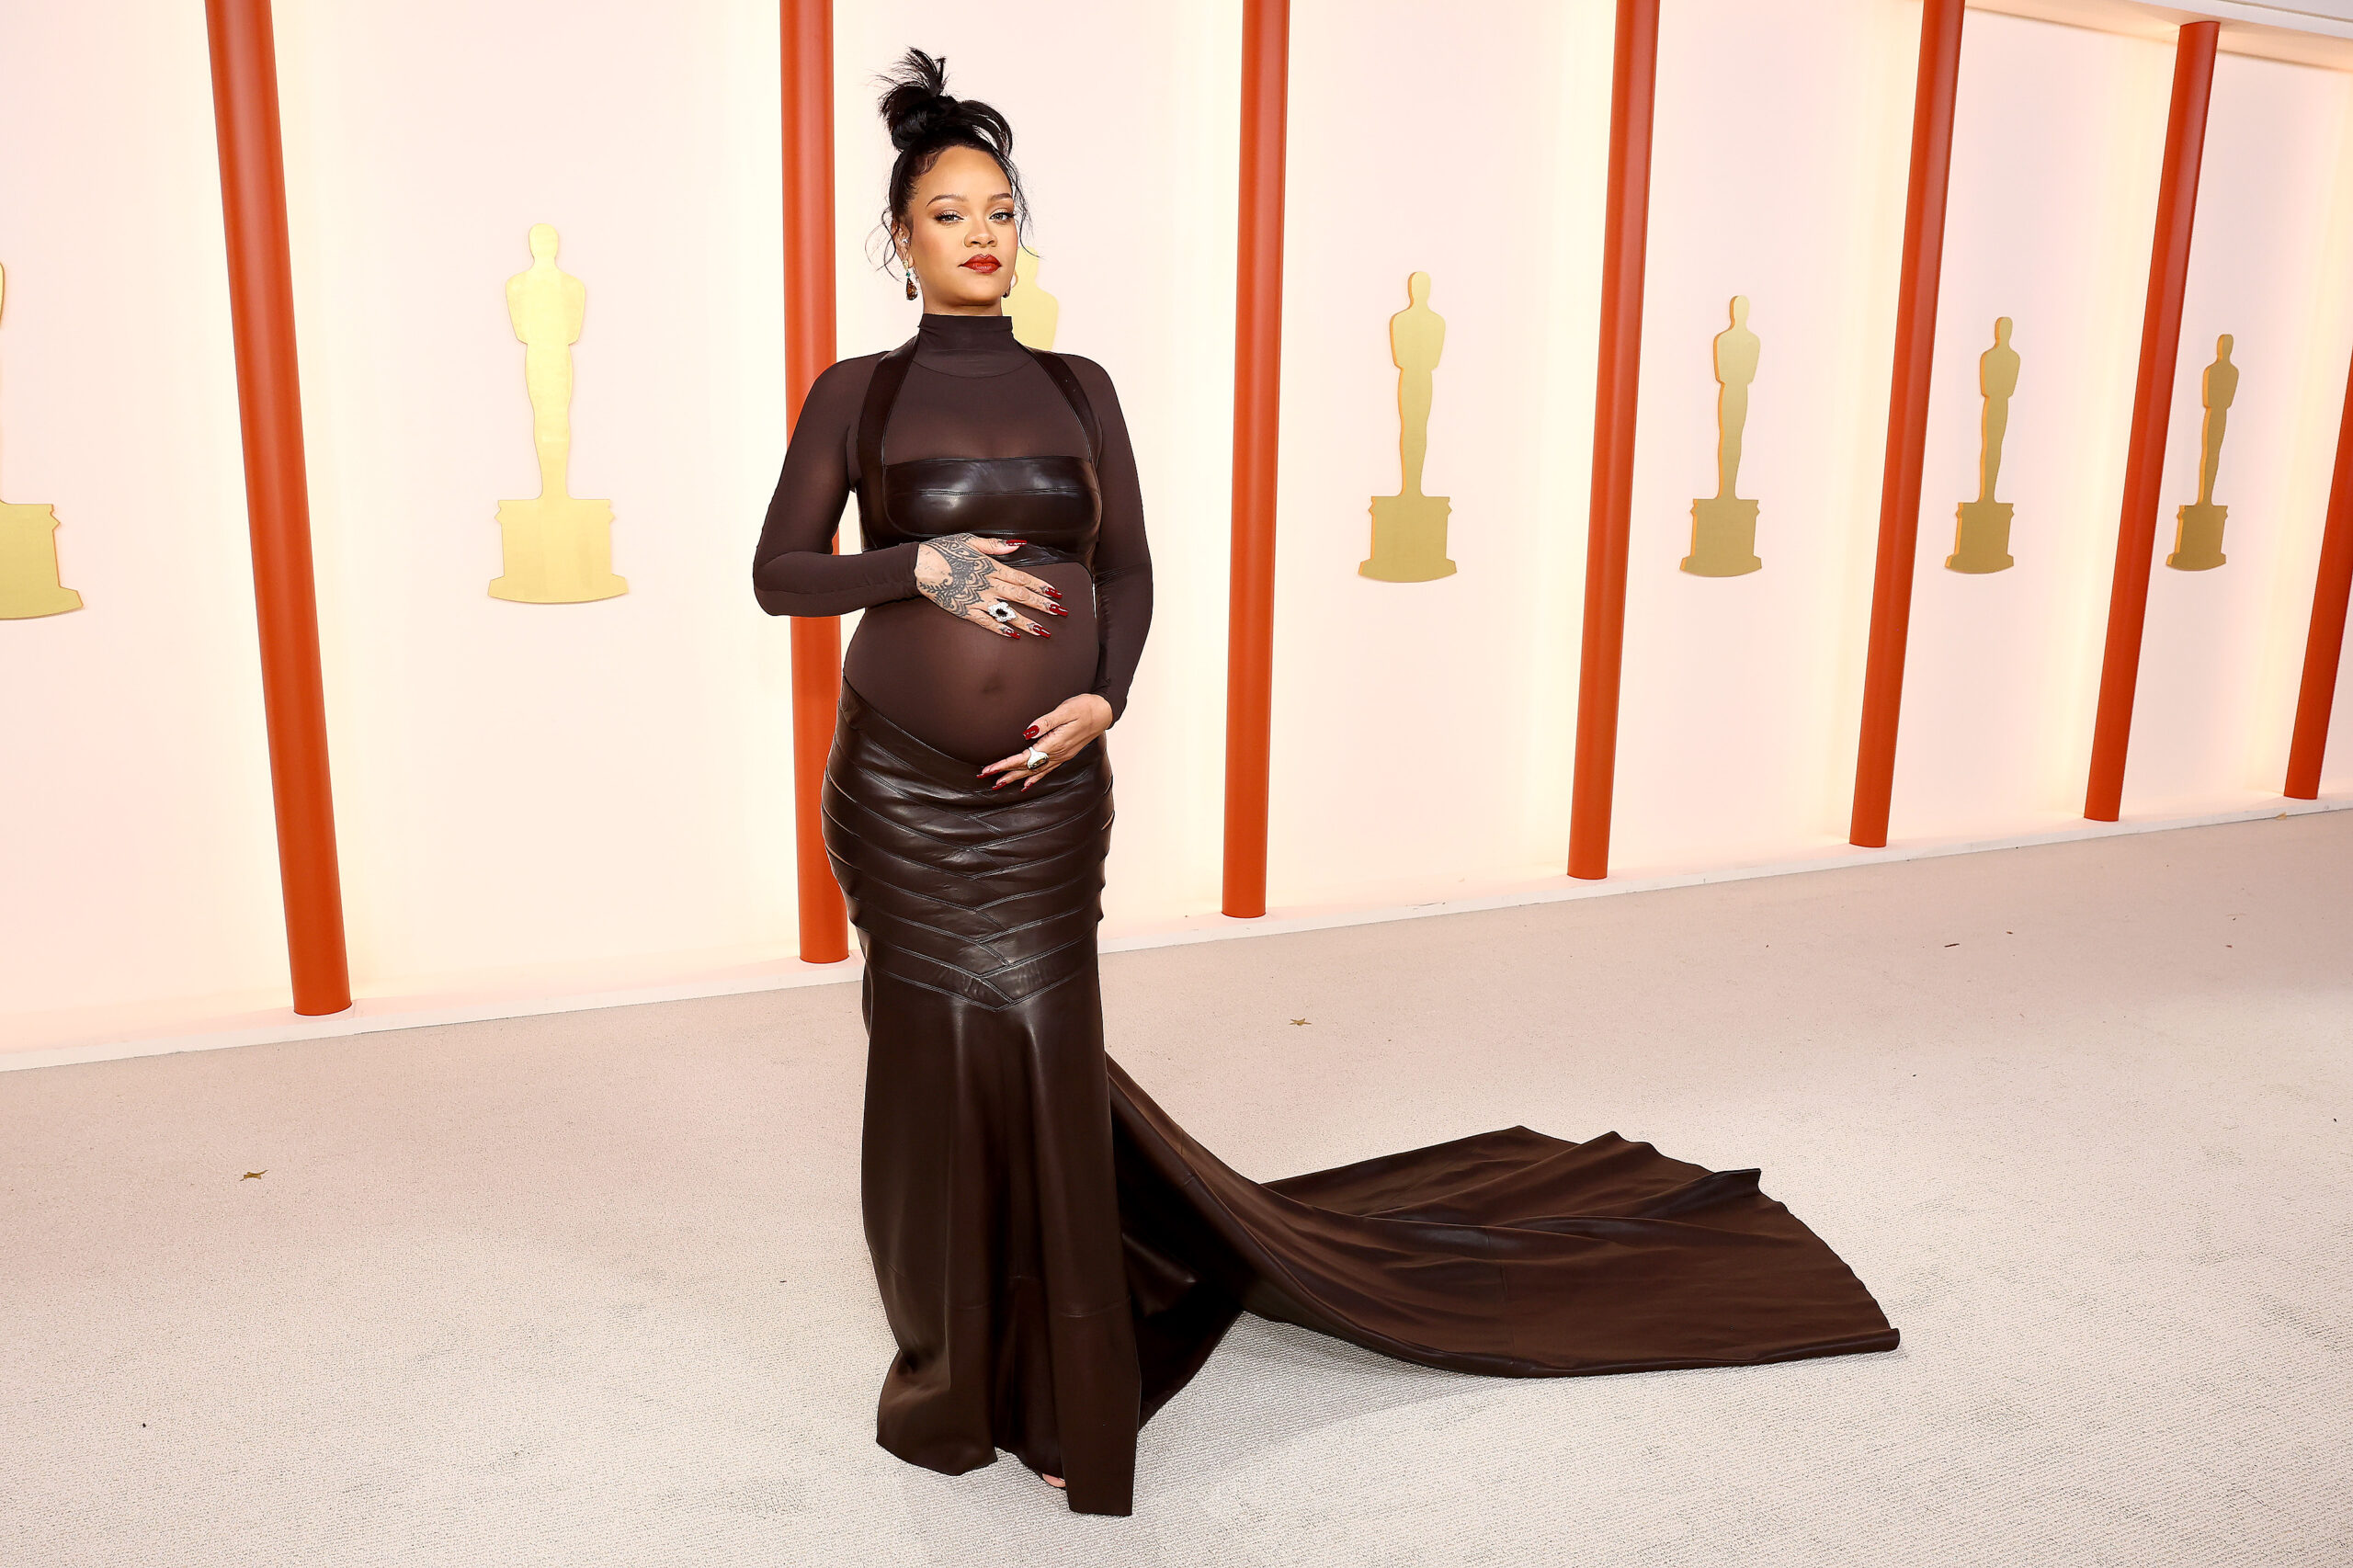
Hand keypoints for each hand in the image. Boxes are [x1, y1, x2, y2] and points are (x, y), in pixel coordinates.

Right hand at [914, 534, 1067, 637]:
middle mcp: (988, 585)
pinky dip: (1000, 629)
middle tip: (1061, 612)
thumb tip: (1018, 545)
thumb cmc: (944, 550)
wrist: (920, 567)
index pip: (1023, 579)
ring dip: (1027, 622)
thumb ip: (996, 545)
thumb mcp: (971, 540)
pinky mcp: (965, 611)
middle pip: (1021, 597)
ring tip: (1044, 631)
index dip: (1041, 586)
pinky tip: (1013, 635)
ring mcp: (977, 600)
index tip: (1056, 593)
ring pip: (1007, 613)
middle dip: (1043, 605)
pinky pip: (986, 622)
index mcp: (991, 567)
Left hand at [980, 694, 1114, 790]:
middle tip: (985, 776)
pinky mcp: (1065, 753)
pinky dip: (1035, 778)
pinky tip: (1027, 784)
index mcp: (1055, 743)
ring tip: (1000, 784)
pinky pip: (1046, 770)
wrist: (1104, 712)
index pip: (1025, 758)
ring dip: (1016, 777)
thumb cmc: (1086, 707)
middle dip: (1005, 772)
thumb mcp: (1066, 710)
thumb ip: (1047, 722)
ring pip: (1035, 771)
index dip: (1006, 764)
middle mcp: (1058, 753)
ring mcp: (1062, 756)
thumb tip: (1028, 732)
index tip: (990, 768)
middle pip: (1027, 767)